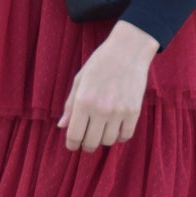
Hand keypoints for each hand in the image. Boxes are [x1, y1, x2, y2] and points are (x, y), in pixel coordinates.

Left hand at [57, 20, 158, 151]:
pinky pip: (126, 135)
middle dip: (86, 145)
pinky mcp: (134, 112)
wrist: (128, 51)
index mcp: (83, 101)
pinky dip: (120, 135)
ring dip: (103, 139)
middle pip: (91, 143)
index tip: (72, 145)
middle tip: (86, 141)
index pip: (74, 135)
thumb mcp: (79, 81)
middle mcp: (100, 110)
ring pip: (109, 141)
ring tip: (102, 130)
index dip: (71, 144)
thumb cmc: (100, 64)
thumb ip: (70, 105)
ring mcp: (119, 112)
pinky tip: (116, 127)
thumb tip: (62, 126)